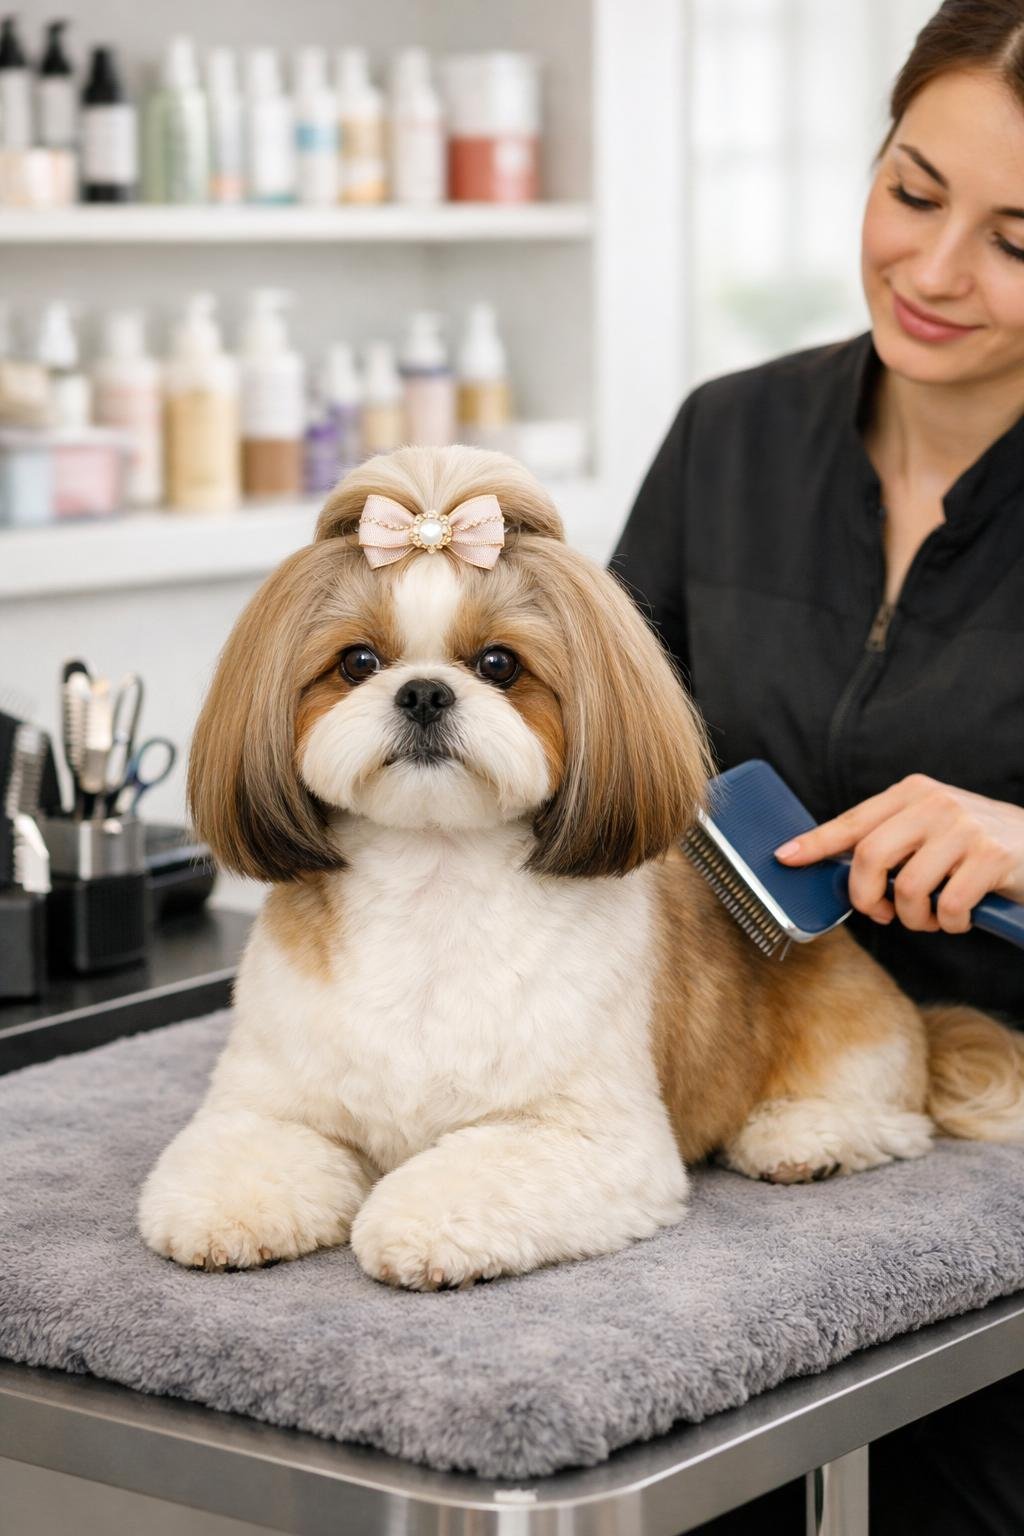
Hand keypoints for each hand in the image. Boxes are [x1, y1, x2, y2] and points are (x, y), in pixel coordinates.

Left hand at [774, 775, 1023, 933]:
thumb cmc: (977, 844)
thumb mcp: (932, 828)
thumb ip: (892, 839)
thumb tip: (836, 867)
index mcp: (913, 793)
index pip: (853, 821)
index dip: (816, 843)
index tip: (784, 858)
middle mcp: (935, 804)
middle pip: (870, 857)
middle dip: (866, 897)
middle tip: (880, 913)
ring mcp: (964, 828)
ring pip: (908, 888)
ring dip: (914, 918)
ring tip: (930, 918)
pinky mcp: (991, 857)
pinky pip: (948, 906)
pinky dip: (949, 923)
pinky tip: (959, 917)